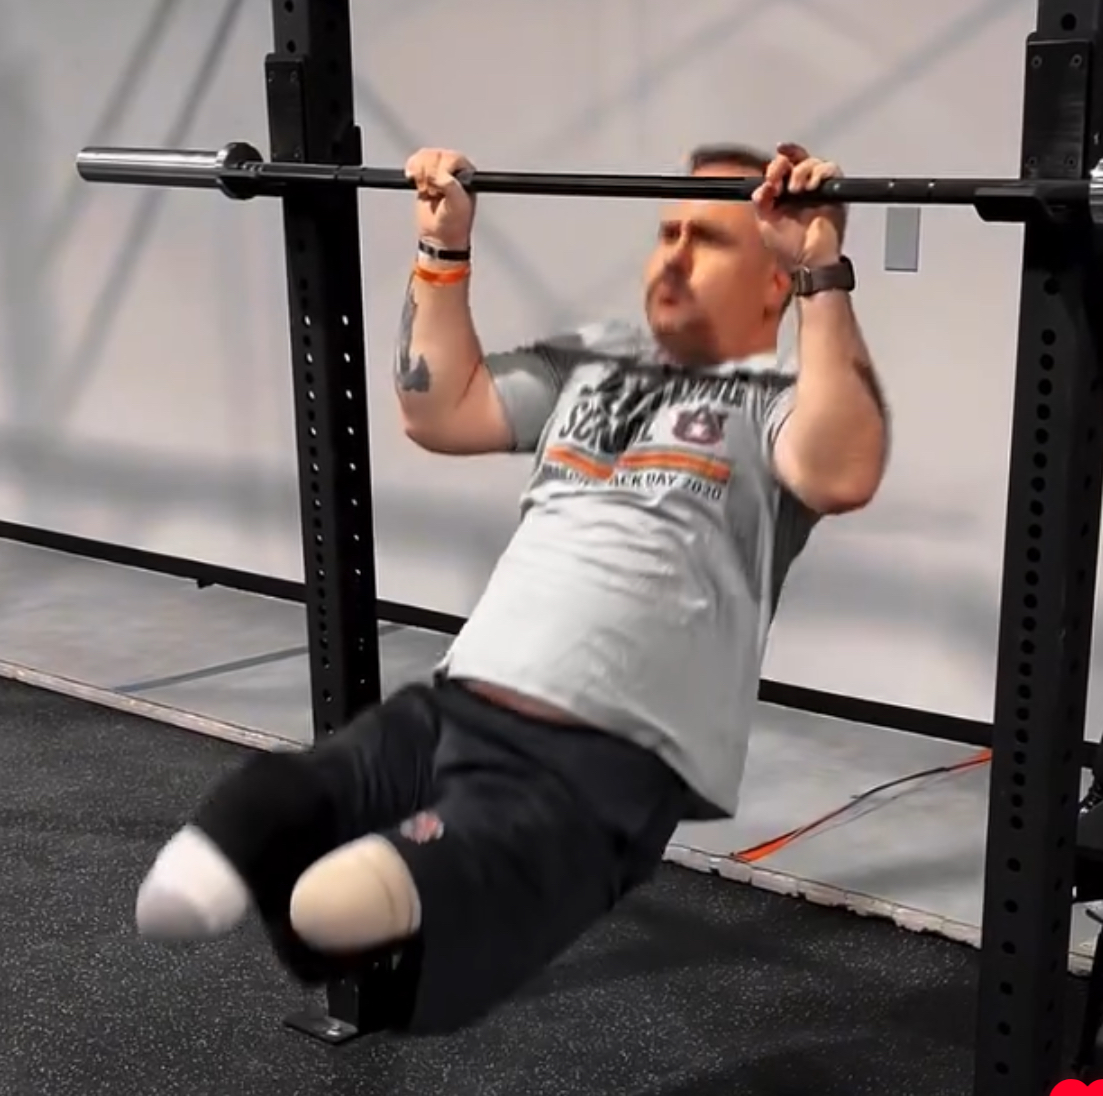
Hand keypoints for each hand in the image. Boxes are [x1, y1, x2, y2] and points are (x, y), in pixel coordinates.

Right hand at [404, 148, 476, 250]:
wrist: (439, 236)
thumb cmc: (454, 222)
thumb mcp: (457, 204)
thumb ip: (449, 185)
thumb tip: (436, 174)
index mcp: (467, 173)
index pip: (450, 158)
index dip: (441, 172)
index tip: (439, 189)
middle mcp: (454, 168)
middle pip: (434, 155)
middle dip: (429, 175)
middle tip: (433, 193)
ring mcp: (438, 170)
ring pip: (423, 157)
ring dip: (420, 175)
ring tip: (427, 191)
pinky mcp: (425, 174)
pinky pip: (415, 162)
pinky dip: (412, 171)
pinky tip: (417, 184)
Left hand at [752, 142, 846, 269]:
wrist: (808, 261)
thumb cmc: (789, 247)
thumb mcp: (765, 222)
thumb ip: (761, 201)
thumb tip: (762, 186)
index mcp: (785, 192)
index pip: (783, 167)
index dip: (777, 162)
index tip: (771, 170)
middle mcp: (802, 187)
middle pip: (797, 158)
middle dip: (785, 162)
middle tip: (777, 176)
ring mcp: (819, 188)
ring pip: (813, 162)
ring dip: (800, 171)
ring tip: (795, 189)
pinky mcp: (834, 191)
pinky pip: (831, 170)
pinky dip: (820, 173)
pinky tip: (810, 187)